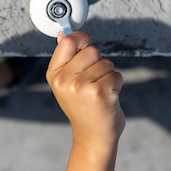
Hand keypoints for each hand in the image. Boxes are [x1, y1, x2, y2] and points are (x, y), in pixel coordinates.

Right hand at [46, 32, 124, 147]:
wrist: (92, 136)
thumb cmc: (82, 107)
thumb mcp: (67, 82)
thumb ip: (67, 58)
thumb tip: (63, 34)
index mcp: (54, 74)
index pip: (68, 41)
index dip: (82, 38)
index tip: (86, 43)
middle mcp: (65, 80)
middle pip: (92, 50)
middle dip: (98, 62)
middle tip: (93, 80)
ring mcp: (81, 87)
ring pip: (106, 63)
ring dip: (108, 75)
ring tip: (99, 91)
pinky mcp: (100, 93)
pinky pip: (116, 75)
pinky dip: (116, 84)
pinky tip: (108, 97)